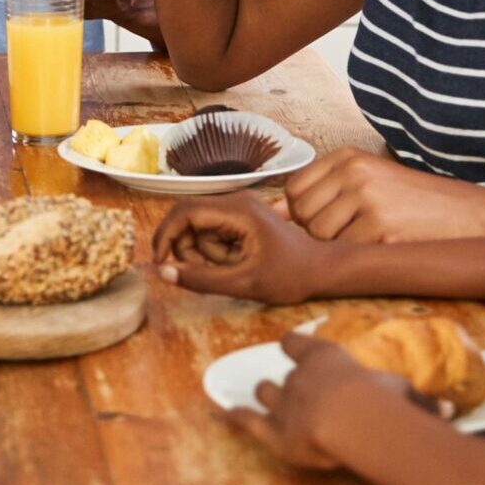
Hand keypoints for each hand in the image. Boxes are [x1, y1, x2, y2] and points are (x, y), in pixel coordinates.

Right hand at [151, 191, 345, 304]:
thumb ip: (201, 279)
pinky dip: (216, 251)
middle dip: (187, 249)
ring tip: (232, 270)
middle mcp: (236, 201)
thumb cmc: (290, 277)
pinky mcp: (242, 217)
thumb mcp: (243, 283)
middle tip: (205, 274)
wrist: (323, 269)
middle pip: (188, 219)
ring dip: (204, 253)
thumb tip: (163, 273)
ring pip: (200, 228)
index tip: (161, 264)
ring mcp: (239, 207)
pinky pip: (213, 231)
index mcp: (237, 210)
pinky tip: (237, 264)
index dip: (166, 237)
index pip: (184, 213)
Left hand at [225, 331, 426, 470]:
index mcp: (327, 358)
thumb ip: (420, 404)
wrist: (355, 419)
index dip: (295, 345)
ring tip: (266, 400)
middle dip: (286, 382)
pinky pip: (249, 422)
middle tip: (292, 389)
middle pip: (283, 374)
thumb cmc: (385, 401)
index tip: (291, 344)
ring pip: (266, 393)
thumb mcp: (407, 396)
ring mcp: (284, 402)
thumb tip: (449, 413)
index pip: (301, 343)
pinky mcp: (274, 432)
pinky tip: (226, 414)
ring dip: (266, 397)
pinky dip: (237, 418)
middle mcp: (300, 375)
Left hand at [280, 149, 484, 241]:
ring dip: (339, 249)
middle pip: (303, 216)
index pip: (294, 190)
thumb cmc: (415, 204)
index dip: (304, 214)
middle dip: (318, 235)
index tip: (330, 221)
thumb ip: (323, 195)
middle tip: (354, 235)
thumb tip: (273, 213)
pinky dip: (361, 258)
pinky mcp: (382, 228)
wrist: (470, 216)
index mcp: (348, 157)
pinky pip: (347, 253)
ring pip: (321, 238)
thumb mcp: (368, 184)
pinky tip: (385, 248)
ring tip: (371, 241)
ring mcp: (369, 199)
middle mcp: (355, 172)